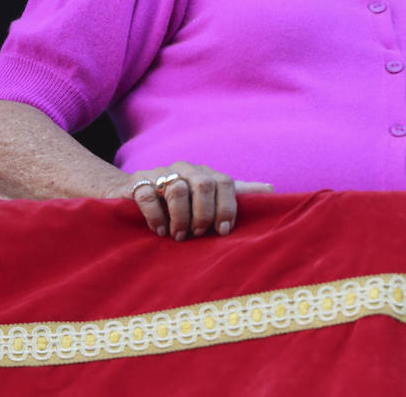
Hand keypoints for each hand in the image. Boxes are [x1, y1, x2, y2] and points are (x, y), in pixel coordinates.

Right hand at [118, 162, 273, 239]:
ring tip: (180, 236)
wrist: (134, 191)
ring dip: (181, 217)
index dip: (228, 207)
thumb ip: (237, 192)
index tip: (224, 230)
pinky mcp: (138, 183)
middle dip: (205, 213)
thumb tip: (271, 190)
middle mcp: (186, 170)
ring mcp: (161, 174)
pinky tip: (161, 231)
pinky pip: (149, 195)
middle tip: (200, 234)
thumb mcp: (209, 195)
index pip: (226, 182)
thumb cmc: (180, 199)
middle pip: (204, 184)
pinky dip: (157, 215)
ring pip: (177, 188)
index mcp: (206, 174)